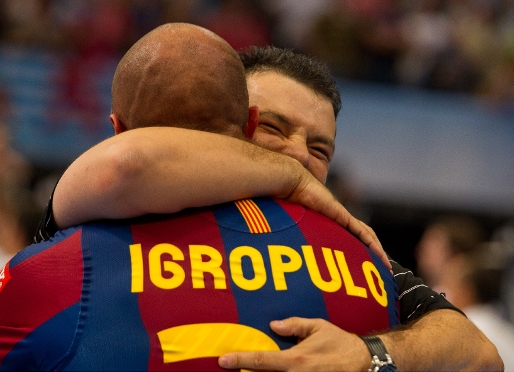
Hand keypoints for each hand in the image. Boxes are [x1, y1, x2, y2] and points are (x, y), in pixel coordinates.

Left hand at [218, 317, 369, 371]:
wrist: (365, 363)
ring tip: (246, 371)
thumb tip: (273, 324)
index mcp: (295, 359)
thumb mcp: (318, 326)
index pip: (261, 360)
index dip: (240, 360)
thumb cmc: (340, 343)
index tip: (223, 360)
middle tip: (230, 367)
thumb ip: (294, 325)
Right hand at [286, 173, 389, 269]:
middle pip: (362, 236)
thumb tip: (287, 251)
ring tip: (385, 266)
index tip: (365, 264)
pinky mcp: (342, 215)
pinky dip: (372, 245)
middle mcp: (338, 218)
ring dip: (377, 250)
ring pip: (366, 235)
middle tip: (381, 269)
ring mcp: (341, 216)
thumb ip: (295, 232)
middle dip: (373, 252)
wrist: (291, 183)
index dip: (360, 248)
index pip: (350, 235)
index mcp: (328, 220)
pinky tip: (380, 255)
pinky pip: (361, 232)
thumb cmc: (288, 201)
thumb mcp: (294, 222)